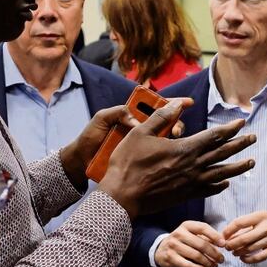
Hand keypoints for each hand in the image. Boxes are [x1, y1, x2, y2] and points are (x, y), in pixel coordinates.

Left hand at [60, 98, 189, 187]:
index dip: (172, 105)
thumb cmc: (90, 139)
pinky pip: (154, 158)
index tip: (187, 103)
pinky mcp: (138, 162)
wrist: (80, 163)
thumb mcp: (101, 119)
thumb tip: (135, 119)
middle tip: (177, 128)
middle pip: (165, 125)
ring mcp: (140, 148)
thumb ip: (117, 112)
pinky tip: (171, 155)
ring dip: (173, 139)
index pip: (155, 109)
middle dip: (176, 123)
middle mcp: (139, 132)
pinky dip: (164, 156)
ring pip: (163, 142)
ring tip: (174, 138)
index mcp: (132, 119)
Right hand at [97, 100, 256, 217]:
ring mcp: (191, 182)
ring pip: (221, 173)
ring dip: (238, 167)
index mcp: (185, 149)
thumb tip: (180, 102)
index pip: (215, 136)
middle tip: (254, 138)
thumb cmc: (128, 163)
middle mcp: (193, 166)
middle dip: (240, 144)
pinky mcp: (185, 195)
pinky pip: (208, 189)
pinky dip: (219, 185)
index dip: (230, 128)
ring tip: (251, 162)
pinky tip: (226, 183)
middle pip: (223, 153)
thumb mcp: (141, 132)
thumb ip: (162, 117)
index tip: (242, 121)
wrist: (123, 196)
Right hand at [155, 221, 224, 266]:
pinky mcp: (170, 257)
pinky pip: (187, 265)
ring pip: (196, 255)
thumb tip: (223, 242)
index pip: (203, 228)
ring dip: (208, 262)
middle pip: (201, 244)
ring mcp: (173, 245)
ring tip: (214, 266)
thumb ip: (206, 237)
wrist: (162, 249)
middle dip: (214, 253)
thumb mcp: (191, 235)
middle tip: (221, 259)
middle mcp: (179, 234)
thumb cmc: (182, 241)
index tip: (223, 244)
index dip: (215, 235)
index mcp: (187, 225)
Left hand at [222, 211, 266, 263]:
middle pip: (243, 238)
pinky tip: (243, 258)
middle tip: (227, 247)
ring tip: (234, 252)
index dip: (228, 230)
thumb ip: (248, 223)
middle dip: (231, 244)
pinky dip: (247, 259)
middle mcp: (266, 227)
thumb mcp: (263, 217)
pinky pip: (257, 257)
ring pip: (249, 249)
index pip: (240, 222)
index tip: (223, 235)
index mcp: (262, 216)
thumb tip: (229, 233)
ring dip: (238, 252)